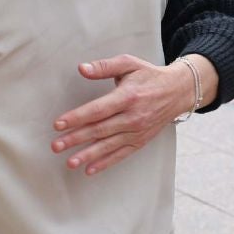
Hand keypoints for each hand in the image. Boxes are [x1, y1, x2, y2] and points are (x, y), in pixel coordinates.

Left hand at [51, 55, 215, 176]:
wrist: (178, 92)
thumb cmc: (149, 76)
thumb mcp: (129, 64)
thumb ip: (104, 67)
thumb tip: (82, 68)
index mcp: (128, 97)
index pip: (98, 110)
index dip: (77, 117)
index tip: (58, 124)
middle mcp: (133, 117)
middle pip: (99, 130)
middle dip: (76, 139)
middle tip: (55, 146)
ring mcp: (137, 132)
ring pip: (108, 145)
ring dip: (87, 155)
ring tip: (69, 162)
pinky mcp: (141, 141)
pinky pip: (121, 154)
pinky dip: (105, 163)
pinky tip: (90, 169)